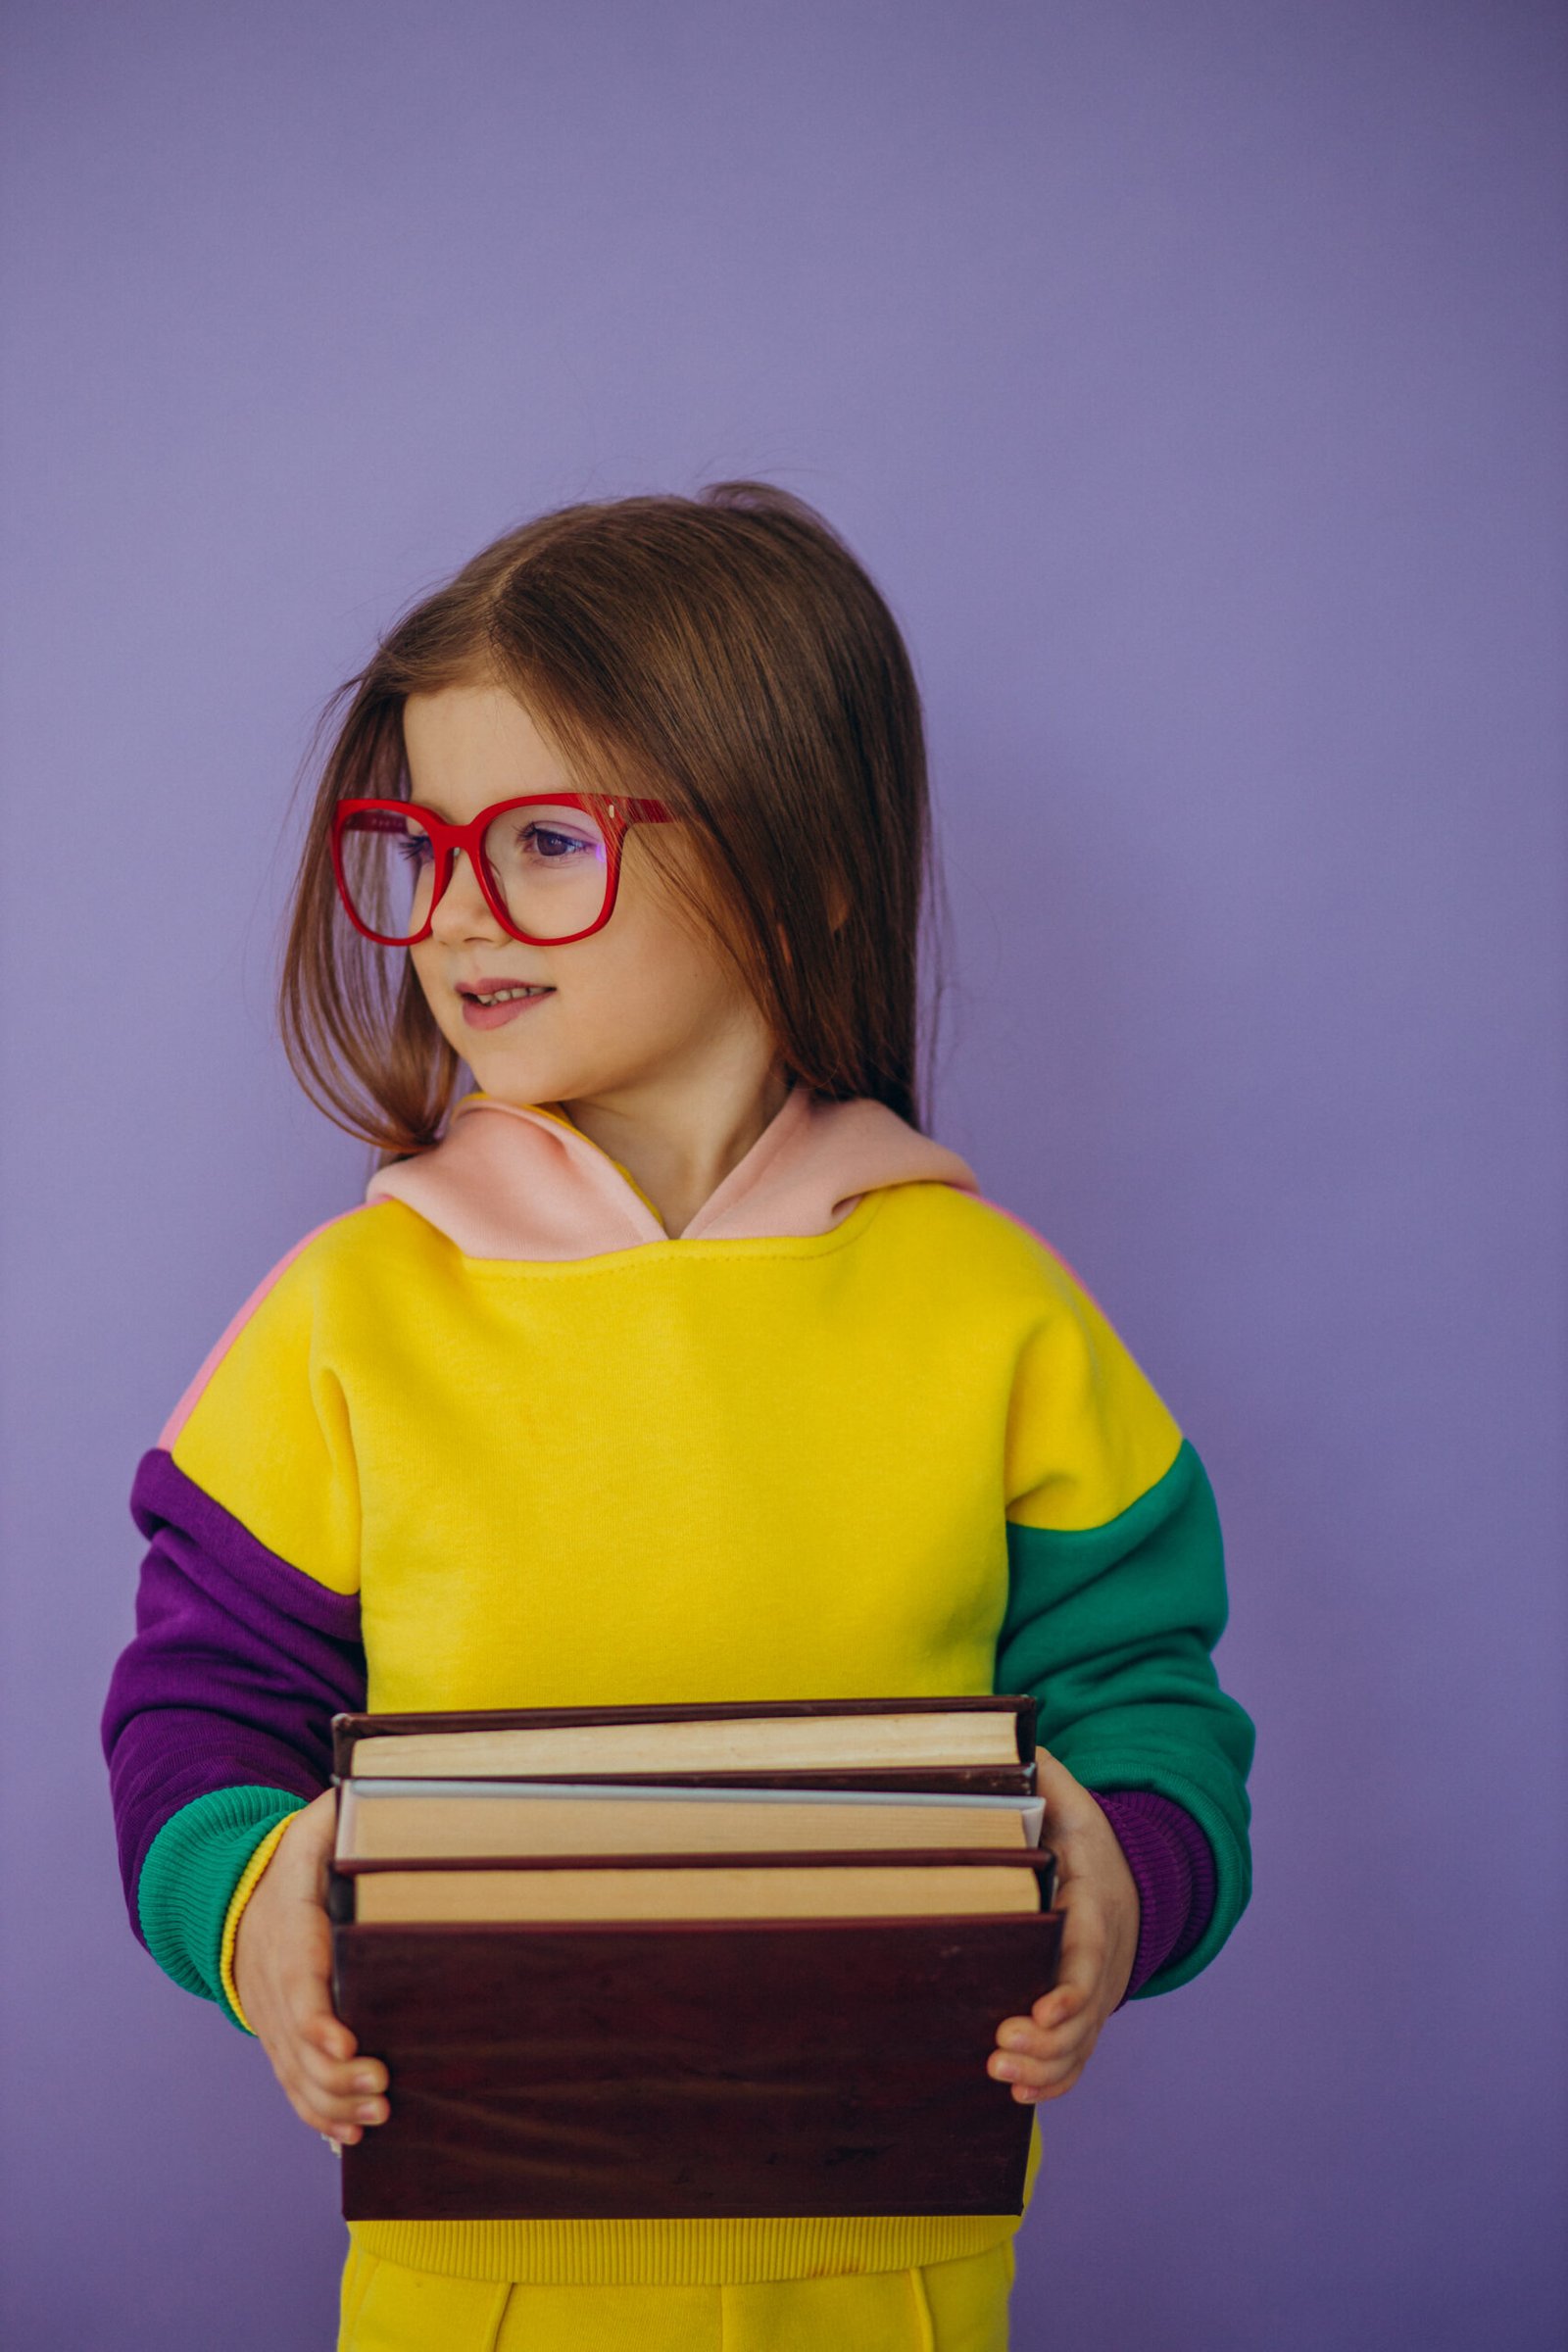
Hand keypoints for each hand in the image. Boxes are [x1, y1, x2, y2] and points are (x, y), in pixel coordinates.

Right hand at [231, 1787, 389, 2146]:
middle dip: (340, 2076)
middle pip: (300, 2047)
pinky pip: (291, 2086)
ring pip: (295, 2076)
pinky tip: (351, 2134)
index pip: (300, 1987)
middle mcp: (275, 1990)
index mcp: (289, 1939)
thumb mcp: (310, 1833)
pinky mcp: (279, 2042)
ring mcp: (274, 2022)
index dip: (318, 2022)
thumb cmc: (290, 1866)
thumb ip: (336, 1815)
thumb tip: (363, 1792)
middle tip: (385, 2085)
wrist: (235, 1903)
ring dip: (334, 2103)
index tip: (347, 2044)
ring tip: (378, 2115)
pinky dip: (318, 2115)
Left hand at [988, 1749, 1139, 2102]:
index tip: (1044, 2011)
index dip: (1070, 1989)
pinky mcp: (1086, 2016)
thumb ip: (1045, 1775)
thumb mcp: (1073, 1801)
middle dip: (1047, 2040)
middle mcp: (1103, 1959)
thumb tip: (1013, 1738)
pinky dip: (1055, 2081)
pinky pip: (1079, 2058)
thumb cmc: (1089, 1842)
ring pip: (1081, 2045)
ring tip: (1000, 2071)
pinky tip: (1020, 2091)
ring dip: (1044, 2068)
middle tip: (999, 2046)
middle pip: (1084, 2014)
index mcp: (1096, 1905)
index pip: (1089, 1954)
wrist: (1133, 1882)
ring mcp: (1098, 1993)